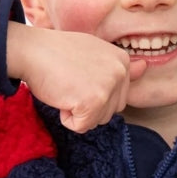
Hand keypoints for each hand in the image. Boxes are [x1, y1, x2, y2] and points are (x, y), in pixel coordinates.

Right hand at [6, 21, 148, 132]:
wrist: (31, 51)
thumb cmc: (56, 52)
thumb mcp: (93, 52)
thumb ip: (118, 66)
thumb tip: (145, 67)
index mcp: (122, 61)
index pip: (117, 97)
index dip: (92, 92)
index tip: (77, 74)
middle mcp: (120, 72)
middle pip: (110, 112)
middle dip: (88, 105)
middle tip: (70, 82)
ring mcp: (107, 87)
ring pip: (97, 121)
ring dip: (78, 112)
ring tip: (66, 87)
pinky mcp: (92, 103)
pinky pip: (81, 127)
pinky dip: (66, 118)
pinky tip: (61, 96)